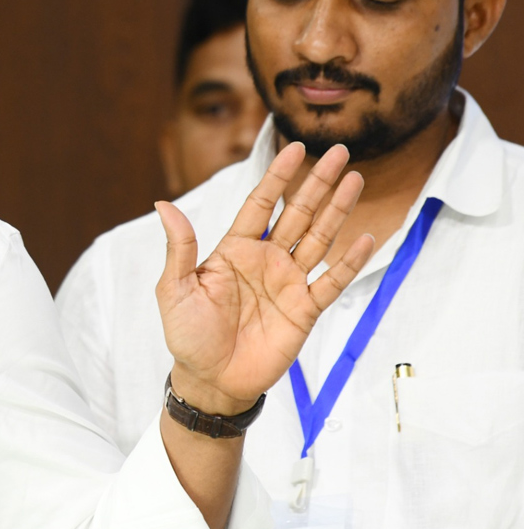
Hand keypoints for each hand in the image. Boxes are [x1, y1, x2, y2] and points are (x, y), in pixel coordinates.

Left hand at [155, 142, 374, 413]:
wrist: (210, 380)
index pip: (261, 204)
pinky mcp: (305, 311)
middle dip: (318, 183)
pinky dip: (350, 262)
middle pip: (297, 213)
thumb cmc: (187, 334)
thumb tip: (163, 204)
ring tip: (356, 179)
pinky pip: (331, 282)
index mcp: (234, 250)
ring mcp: (288, 283)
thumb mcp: (175, 288)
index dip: (278, 177)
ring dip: (337, 210)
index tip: (295, 148)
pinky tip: (365, 238)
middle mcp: (266, 260)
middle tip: (340, 151)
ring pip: (319, 239)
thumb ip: (178, 247)